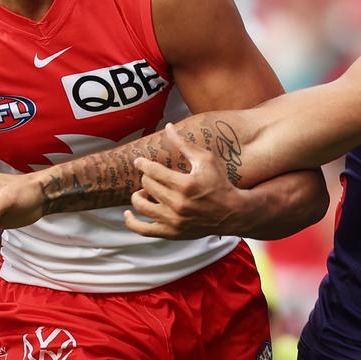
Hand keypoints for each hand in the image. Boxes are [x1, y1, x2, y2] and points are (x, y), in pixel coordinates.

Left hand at [124, 123, 244, 238]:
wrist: (232, 213)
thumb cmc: (220, 183)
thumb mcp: (206, 159)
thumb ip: (184, 144)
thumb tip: (167, 126)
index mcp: (185, 184)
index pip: (153, 171)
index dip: (143, 164)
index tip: (140, 161)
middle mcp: (178, 204)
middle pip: (147, 185)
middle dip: (146, 177)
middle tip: (151, 175)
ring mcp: (174, 221)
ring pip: (142, 205)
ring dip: (139, 195)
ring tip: (144, 191)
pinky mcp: (172, 233)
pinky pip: (144, 230)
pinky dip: (132, 222)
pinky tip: (128, 214)